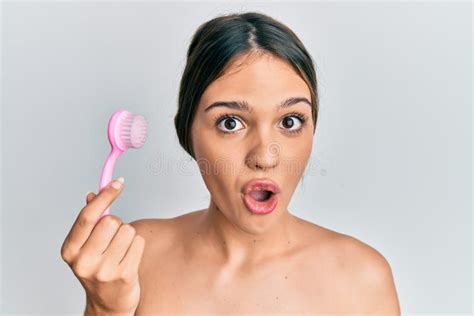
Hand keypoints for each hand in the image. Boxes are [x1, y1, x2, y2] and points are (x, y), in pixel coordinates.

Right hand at [60, 178, 144, 314]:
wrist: (107, 305)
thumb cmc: (98, 268)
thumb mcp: (86, 247)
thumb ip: (89, 221)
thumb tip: (92, 194)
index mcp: (70, 250)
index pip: (88, 216)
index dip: (105, 196)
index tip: (118, 182)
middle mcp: (83, 261)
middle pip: (111, 221)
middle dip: (116, 224)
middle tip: (113, 238)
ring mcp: (103, 270)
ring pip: (128, 231)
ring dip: (128, 236)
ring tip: (121, 251)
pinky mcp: (124, 275)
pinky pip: (139, 243)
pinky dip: (137, 246)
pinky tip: (129, 259)